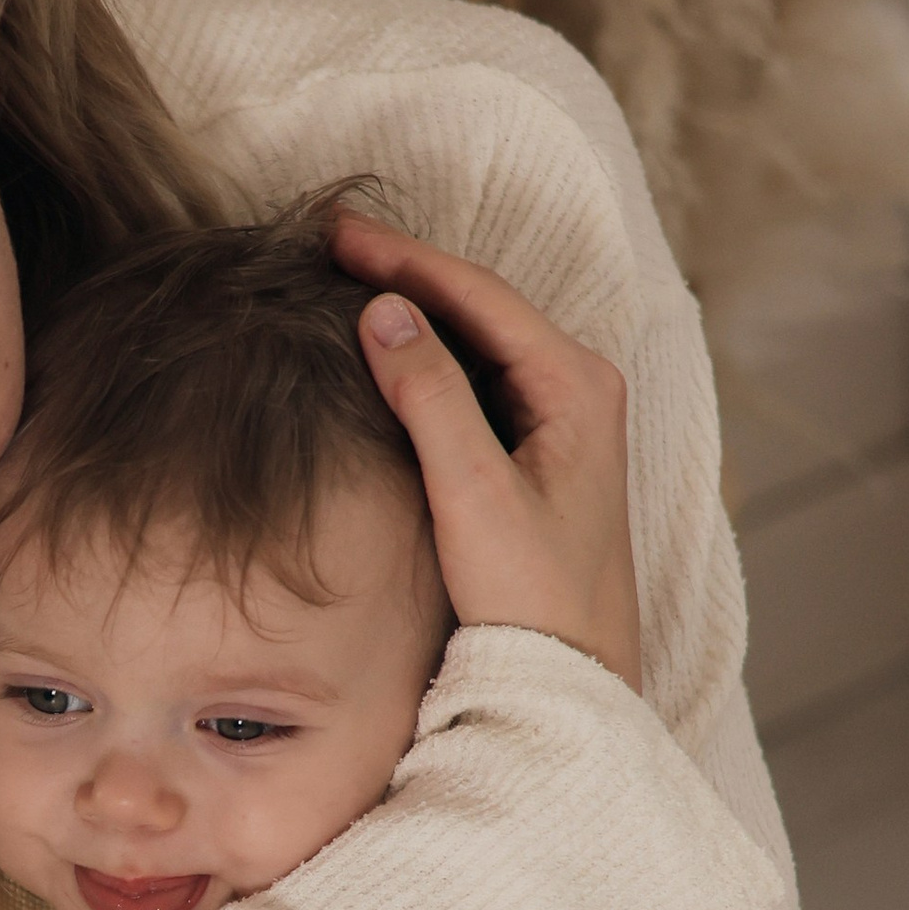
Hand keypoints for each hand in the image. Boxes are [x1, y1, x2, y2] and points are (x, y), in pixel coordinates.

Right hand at [332, 211, 641, 689]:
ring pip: (477, 339)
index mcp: (577, 384)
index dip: (405, 259)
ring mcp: (561, 418)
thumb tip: (382, 311)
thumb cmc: (534, 595)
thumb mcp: (474, 492)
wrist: (569, 676)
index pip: (479, 295)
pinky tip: (385, 348)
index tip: (337, 234)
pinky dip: (427, 355)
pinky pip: (477, 378)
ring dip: (415, 309)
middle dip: (406, 272)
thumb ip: (431, 396)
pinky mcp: (538, 450)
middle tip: (330, 244)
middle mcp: (578, 388)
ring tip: (347, 280)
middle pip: (480, 306)